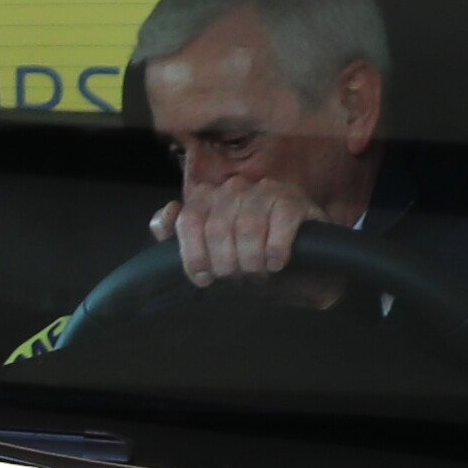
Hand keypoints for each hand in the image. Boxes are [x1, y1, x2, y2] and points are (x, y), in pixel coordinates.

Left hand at [158, 167, 349, 289]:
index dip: (193, 255)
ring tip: (259, 273)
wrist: (303, 269)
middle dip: (226, 263)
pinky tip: (277, 263)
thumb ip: (178, 236)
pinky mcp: (295, 200)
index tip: (204, 278)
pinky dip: (276, 249)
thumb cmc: (250, 260)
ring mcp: (265, 191)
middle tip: (238, 278)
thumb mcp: (210, 254)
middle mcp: (234, 188)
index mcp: (208, 198)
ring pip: (247, 227)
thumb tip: (165, 218)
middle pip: (216, 229)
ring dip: (252, 260)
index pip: (187, 220)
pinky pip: (281, 223)